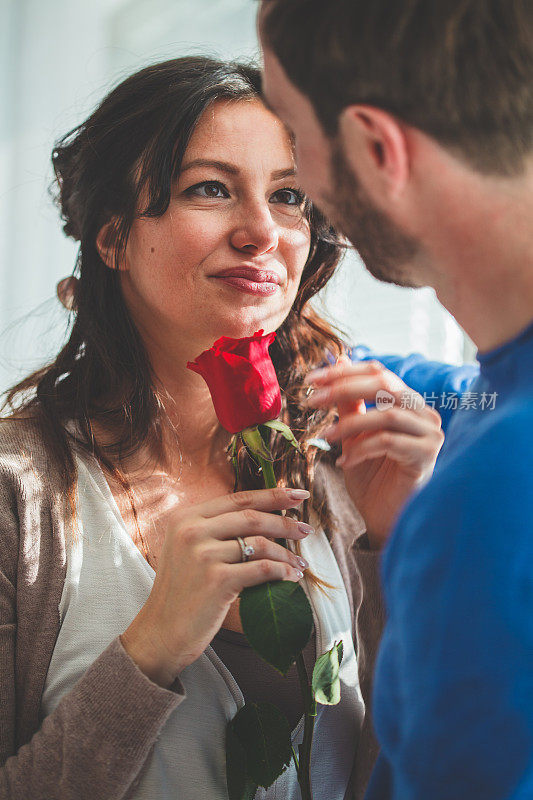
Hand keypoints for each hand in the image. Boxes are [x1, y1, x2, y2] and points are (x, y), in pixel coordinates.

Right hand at [120, 487, 311, 686]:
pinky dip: (282, 572)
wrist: (160, 632)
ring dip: (286, 553)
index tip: (298, 495)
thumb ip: (215, 530)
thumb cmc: (181, 593)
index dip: (272, 495)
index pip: (237, 498)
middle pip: (252, 517)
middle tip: (306, 529)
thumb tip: (264, 518)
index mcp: (185, 517)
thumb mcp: (187, 549)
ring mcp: (203, 554)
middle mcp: (192, 530)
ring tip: (300, 563)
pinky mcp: (217, 580)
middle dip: (285, 522)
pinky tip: (290, 577)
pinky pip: (262, 569)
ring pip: (261, 544)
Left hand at [304, 356, 443, 549]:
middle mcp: (424, 413)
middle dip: (343, 388)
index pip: (378, 372)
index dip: (343, 372)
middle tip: (312, 399)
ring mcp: (430, 434)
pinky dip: (362, 449)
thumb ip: (349, 402)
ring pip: (387, 414)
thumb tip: (337, 361)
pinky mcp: (426, 457)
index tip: (310, 379)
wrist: (384, 518)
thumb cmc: (371, 477)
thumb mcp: (353, 435)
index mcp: (407, 403)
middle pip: (385, 384)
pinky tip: (345, 462)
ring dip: (350, 423)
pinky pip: (389, 442)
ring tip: (326, 437)